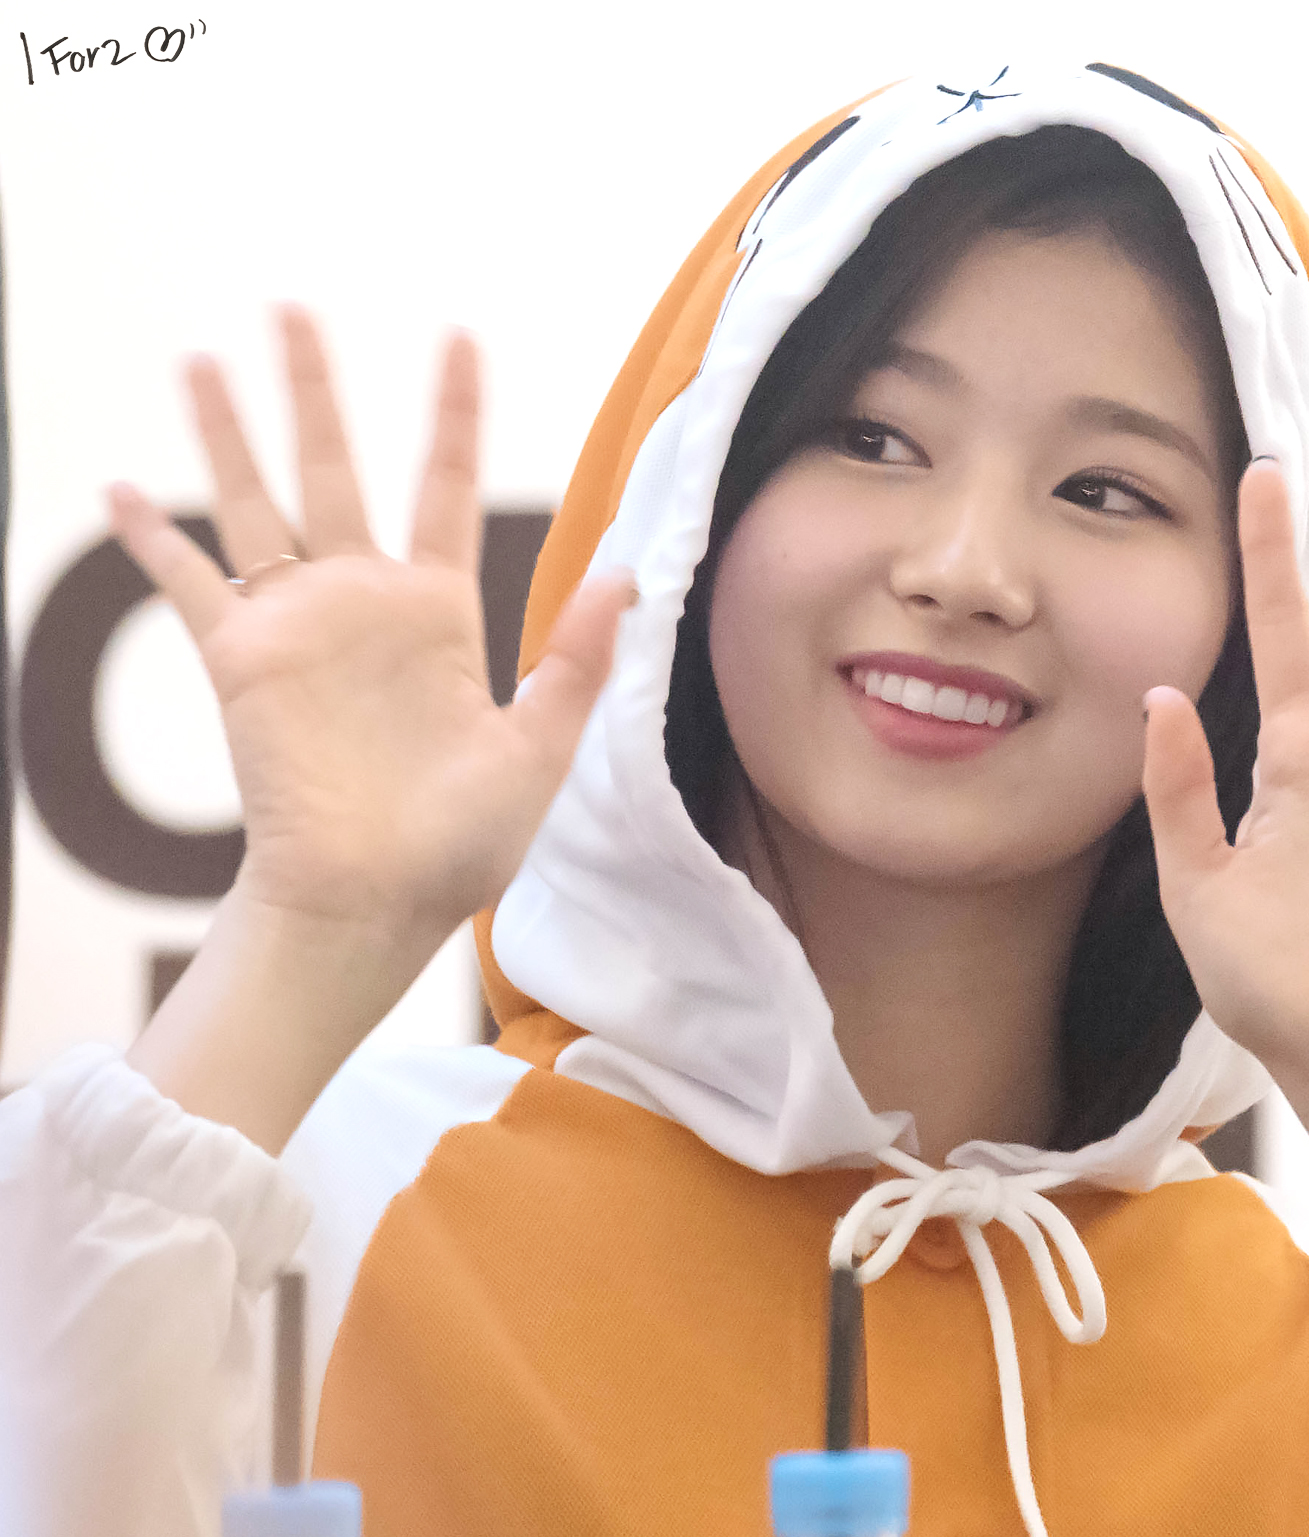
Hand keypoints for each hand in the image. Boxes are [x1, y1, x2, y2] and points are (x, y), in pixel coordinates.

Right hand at [110, 305, 631, 950]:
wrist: (376, 901)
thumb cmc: (462, 841)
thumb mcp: (540, 748)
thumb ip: (576, 660)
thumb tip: (628, 577)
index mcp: (440, 614)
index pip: (444, 487)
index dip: (451, 413)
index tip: (457, 337)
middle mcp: (365, 602)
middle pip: (335, 468)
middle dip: (314, 391)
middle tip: (292, 307)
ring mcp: (298, 627)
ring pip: (255, 505)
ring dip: (227, 436)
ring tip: (200, 360)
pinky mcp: (241, 662)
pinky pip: (187, 586)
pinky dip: (153, 541)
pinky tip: (124, 489)